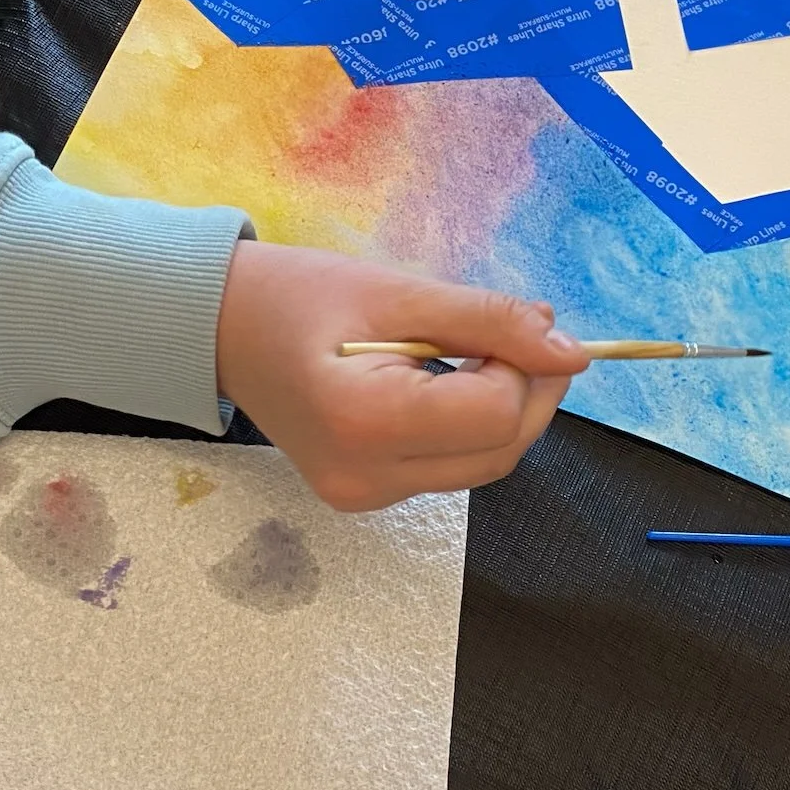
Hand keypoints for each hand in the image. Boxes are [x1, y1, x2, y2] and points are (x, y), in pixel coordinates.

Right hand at [215, 242, 589, 510]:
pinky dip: (466, 426)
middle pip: (498, 453)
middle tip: (527, 334)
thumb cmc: (297, 296)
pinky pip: (447, 469)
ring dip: (502, 410)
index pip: (495, 415)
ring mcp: (363, 497)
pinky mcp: (364, 497)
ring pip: (480, 466)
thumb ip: (489, 322)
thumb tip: (572, 352)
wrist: (218, 329)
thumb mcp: (398, 292)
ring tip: (478, 351)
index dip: (527, 368)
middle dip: (530, 394)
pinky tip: (444, 382)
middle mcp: (365, 478)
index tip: (523, 324)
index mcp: (365, 423)